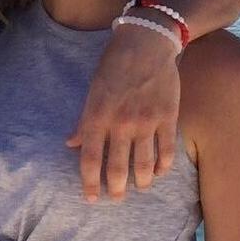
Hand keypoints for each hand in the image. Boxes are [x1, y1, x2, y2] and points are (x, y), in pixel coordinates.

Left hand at [66, 20, 178, 201]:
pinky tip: (159, 172)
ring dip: (140, 182)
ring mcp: (146, 122)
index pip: (90, 160)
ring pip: (144, 165)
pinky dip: (163, 167)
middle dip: (116, 189)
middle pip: (117, 168)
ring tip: (138, 187)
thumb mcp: (92, 90)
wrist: (146, 43)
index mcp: (97, 116)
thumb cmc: (114, 64)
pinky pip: (167, 151)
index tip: (91, 198)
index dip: (90, 183)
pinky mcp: (168, 118)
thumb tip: (71, 144)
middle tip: (116, 198)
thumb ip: (84, 120)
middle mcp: (121, 123)